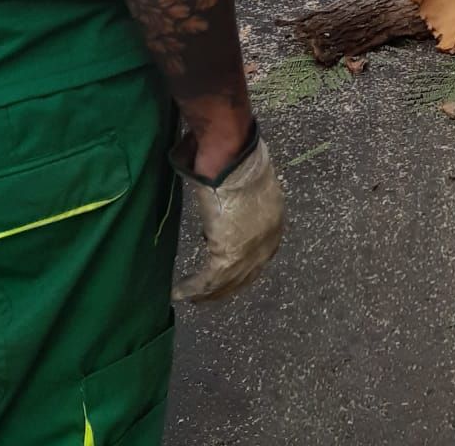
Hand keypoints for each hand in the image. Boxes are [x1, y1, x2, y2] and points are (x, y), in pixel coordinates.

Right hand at [173, 131, 284, 302]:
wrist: (231, 157)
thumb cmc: (237, 161)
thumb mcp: (249, 187)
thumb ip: (244, 206)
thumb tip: (229, 215)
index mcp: (275, 221)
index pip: (260, 256)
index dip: (241, 270)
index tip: (225, 277)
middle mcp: (268, 238)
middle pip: (246, 275)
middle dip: (226, 287)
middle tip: (205, 295)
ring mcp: (252, 247)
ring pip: (228, 281)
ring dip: (207, 293)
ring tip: (191, 297)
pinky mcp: (230, 252)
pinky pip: (210, 279)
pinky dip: (192, 288)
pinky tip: (179, 292)